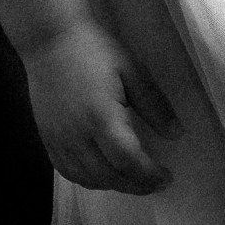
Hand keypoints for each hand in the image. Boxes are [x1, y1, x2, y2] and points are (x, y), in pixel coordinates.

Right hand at [23, 19, 177, 194]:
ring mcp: (59, 142)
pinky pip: (68, 172)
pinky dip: (89, 180)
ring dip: (114, 185)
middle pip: (109, 176)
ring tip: (134, 179)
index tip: (167, 177)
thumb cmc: (94, 49)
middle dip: (136, 185)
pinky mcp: (47, 140)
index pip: (127, 160)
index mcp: (101, 118)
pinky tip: (103, 173)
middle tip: (156, 183)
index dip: (148, 175)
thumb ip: (154, 104)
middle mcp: (78, 137)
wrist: (49, 39)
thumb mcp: (131, 69)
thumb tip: (177, 133)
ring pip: (88, 179)